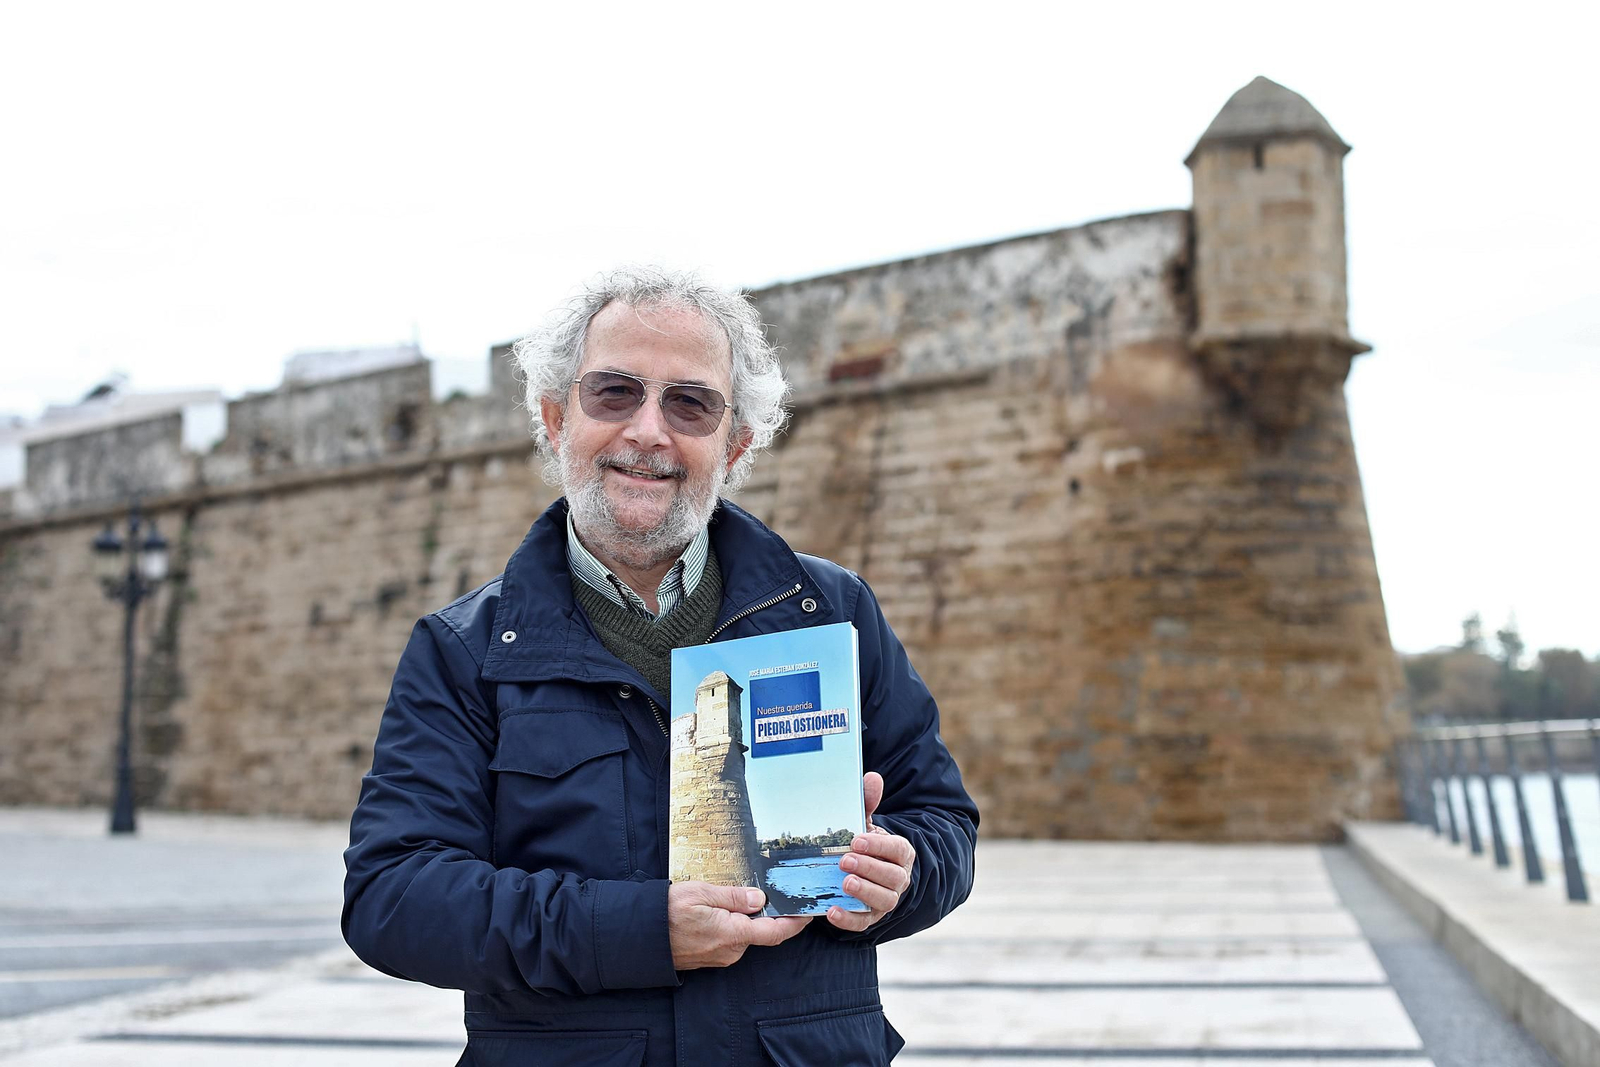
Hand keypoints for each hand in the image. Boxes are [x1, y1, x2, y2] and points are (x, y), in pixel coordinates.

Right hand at [668, 882, 810, 969]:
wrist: (639, 936)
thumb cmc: (667, 912)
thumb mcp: (702, 893)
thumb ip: (734, 897)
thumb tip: (760, 899)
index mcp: (733, 934)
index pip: (775, 931)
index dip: (795, 923)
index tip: (809, 913)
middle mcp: (730, 950)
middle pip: (761, 932)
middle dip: (768, 914)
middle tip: (770, 891)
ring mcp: (720, 957)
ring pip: (745, 935)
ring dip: (747, 919)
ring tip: (738, 897)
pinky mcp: (711, 958)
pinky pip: (731, 940)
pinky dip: (735, 926)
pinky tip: (723, 911)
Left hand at [829, 771, 914, 931]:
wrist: (861, 871)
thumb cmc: (863, 845)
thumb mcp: (865, 824)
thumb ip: (867, 803)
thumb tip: (872, 777)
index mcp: (900, 853)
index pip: (898, 850)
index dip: (880, 846)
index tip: (857, 839)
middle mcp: (898, 878)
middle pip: (894, 877)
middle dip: (870, 869)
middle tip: (845, 860)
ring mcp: (886, 900)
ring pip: (885, 900)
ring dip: (865, 892)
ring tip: (844, 882)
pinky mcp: (870, 918)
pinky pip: (863, 923)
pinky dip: (849, 919)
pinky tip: (832, 911)